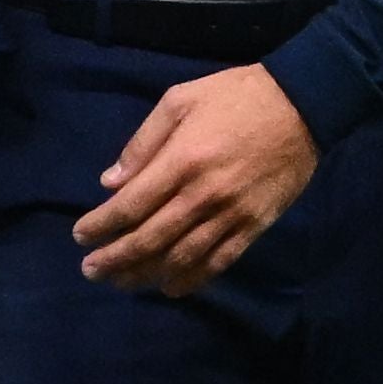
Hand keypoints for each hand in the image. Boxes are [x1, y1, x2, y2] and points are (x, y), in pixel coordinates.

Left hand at [71, 65, 318, 295]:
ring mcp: (231, 215)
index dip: (101, 225)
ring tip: (120, 283)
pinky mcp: (254, 227)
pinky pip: (218, 263)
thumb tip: (110, 183)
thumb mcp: (180, 100)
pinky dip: (191, 280)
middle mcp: (202, 195)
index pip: (130, 205)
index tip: (80, 236)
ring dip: (145, 275)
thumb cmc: (235, 96)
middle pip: (150, 240)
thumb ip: (143, 143)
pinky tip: (169, 287)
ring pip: (181, 259)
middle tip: (90, 270)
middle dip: (114, 259)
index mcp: (181, 160)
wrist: (302, 105)